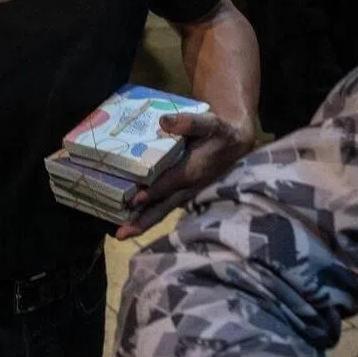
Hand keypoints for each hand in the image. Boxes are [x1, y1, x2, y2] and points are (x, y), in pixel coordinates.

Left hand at [115, 112, 253, 239]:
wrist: (237, 145)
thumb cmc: (220, 134)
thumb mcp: (210, 124)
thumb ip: (189, 123)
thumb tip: (164, 121)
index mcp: (192, 172)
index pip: (169, 184)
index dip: (152, 192)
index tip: (133, 201)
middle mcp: (188, 188)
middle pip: (163, 207)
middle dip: (143, 221)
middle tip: (121, 235)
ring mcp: (186, 194)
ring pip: (163, 210)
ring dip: (143, 222)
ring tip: (121, 233)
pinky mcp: (184, 194)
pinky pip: (165, 206)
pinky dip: (149, 213)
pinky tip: (132, 218)